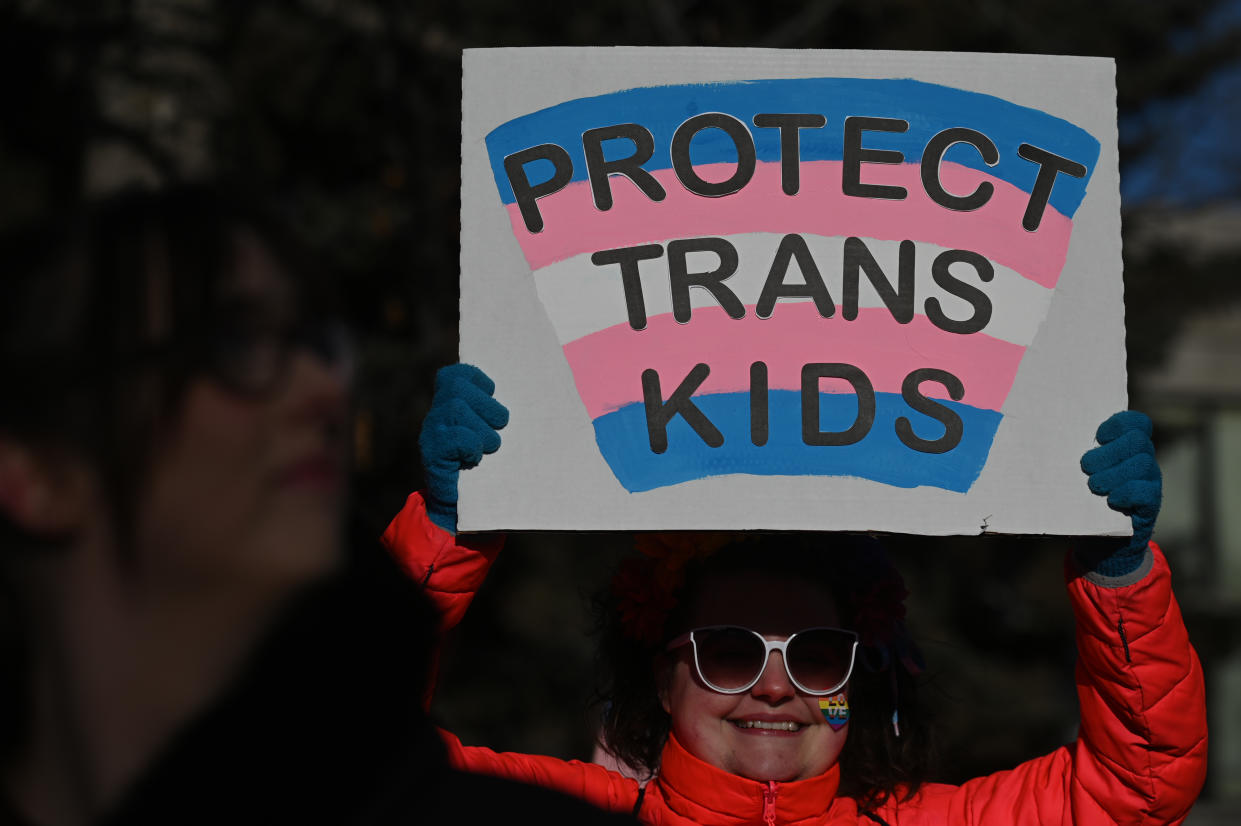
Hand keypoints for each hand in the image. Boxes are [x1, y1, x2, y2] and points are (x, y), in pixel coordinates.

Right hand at [419, 364, 508, 532]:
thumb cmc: (485, 474)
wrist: (461, 512)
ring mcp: (431, 435)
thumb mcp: (493, 439)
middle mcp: (437, 418)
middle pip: (458, 387)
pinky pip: (456, 437)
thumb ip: (498, 419)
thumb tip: (542, 405)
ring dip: (483, 429)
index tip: (493, 392)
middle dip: (486, 404)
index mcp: (449, 408)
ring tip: (490, 447)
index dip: (475, 378)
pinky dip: (471, 446)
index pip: (454, 375)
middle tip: (500, 425)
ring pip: (457, 409)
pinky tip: (475, 459)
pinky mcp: (432, 455)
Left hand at [1080, 410, 1161, 573]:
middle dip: (1109, 452)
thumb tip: (1038, 439)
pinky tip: (1111, 500)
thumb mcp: (1077, 477)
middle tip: (1086, 466)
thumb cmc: (1084, 502)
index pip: (1137, 422)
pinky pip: (1145, 491)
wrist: (1101, 545)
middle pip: (1137, 441)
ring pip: (1142, 463)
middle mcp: (1143, 462)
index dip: (1119, 423)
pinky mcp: (1151, 506)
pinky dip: (1126, 493)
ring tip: (1093, 486)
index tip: (1097, 436)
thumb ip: (1071, 458)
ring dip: (1113, 473)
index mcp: (1126, 450)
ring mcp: (1150, 483)